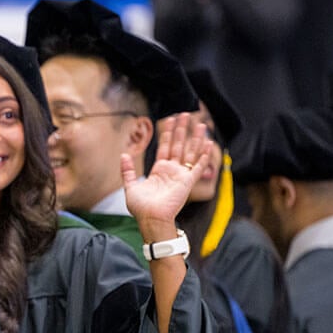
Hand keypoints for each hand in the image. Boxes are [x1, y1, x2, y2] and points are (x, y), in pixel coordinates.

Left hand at [121, 112, 207, 235]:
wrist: (150, 218)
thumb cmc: (141, 207)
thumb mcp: (130, 186)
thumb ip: (127, 170)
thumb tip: (124, 155)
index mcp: (159, 171)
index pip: (165, 148)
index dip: (168, 134)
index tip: (170, 121)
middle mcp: (172, 171)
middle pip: (179, 145)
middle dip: (181, 130)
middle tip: (185, 115)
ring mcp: (181, 175)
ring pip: (190, 152)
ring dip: (195, 138)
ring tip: (200, 124)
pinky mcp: (188, 181)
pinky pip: (198, 165)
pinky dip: (204, 154)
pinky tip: (209, 143)